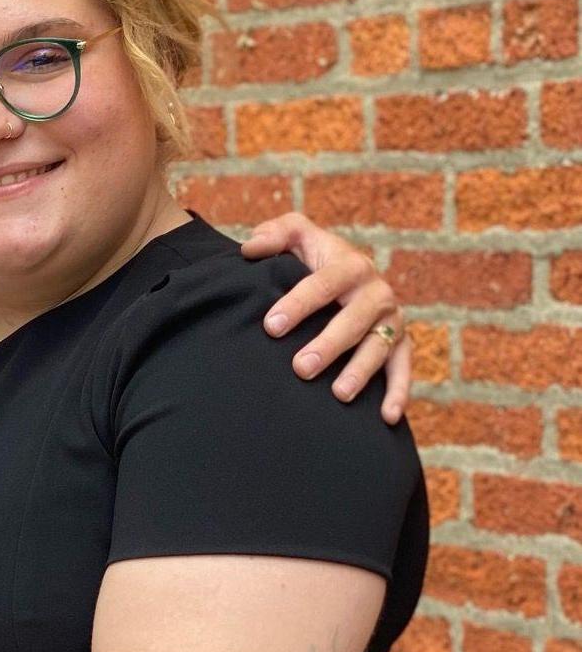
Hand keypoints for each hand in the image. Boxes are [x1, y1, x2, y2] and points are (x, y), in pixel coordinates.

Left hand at [242, 212, 411, 423]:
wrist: (348, 274)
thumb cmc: (313, 257)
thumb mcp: (297, 236)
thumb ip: (276, 234)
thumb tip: (250, 248)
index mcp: (350, 265)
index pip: (324, 284)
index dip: (298, 304)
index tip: (271, 327)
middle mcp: (376, 292)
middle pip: (353, 321)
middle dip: (328, 345)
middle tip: (301, 367)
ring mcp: (391, 319)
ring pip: (378, 347)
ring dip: (360, 371)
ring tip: (339, 393)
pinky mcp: (401, 342)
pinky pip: (403, 369)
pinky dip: (398, 392)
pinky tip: (386, 417)